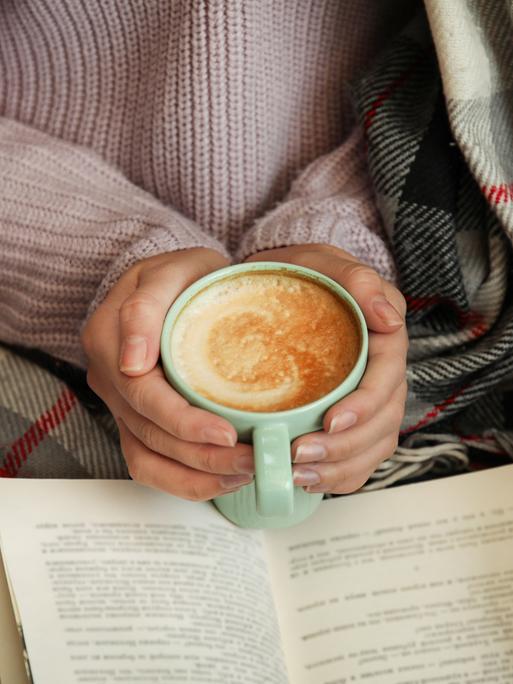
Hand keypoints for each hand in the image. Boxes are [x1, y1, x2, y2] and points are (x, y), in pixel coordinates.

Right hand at [82, 248, 254, 499]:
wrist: (174, 284)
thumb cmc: (180, 275)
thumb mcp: (170, 271)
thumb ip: (146, 308)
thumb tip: (132, 362)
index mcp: (109, 340)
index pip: (143, 395)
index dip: (184, 421)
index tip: (226, 433)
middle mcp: (110, 378)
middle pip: (150, 433)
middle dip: (202, 455)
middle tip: (251, 459)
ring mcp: (122, 403)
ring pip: (149, 457)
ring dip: (196, 474)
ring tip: (243, 472)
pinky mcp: (137, 419)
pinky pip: (150, 463)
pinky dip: (184, 479)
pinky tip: (222, 478)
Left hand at [245, 244, 407, 493]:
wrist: (288, 287)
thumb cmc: (307, 275)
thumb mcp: (326, 264)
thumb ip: (359, 282)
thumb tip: (389, 318)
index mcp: (384, 339)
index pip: (387, 378)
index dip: (365, 405)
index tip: (332, 420)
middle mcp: (382, 373)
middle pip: (383, 422)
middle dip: (345, 446)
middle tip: (299, 454)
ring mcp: (368, 399)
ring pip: (374, 447)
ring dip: (339, 467)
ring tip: (298, 475)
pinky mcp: (351, 417)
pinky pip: (359, 457)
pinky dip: (338, 476)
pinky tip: (308, 480)